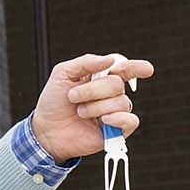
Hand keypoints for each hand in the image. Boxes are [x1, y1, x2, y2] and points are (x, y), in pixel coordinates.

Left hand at [31, 53, 155, 163]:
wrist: (46, 130)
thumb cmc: (54, 102)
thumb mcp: (62, 74)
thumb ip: (85, 62)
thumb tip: (110, 60)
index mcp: (102, 77)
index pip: (125, 68)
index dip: (136, 67)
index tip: (143, 69)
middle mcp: (111, 93)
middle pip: (117, 84)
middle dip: (93, 90)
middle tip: (73, 96)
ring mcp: (115, 111)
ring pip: (121, 102)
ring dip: (95, 107)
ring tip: (80, 112)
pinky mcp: (117, 130)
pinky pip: (131, 121)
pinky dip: (118, 119)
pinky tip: (103, 120)